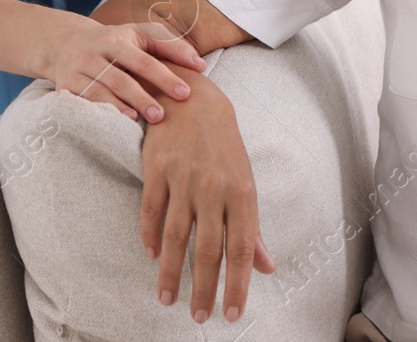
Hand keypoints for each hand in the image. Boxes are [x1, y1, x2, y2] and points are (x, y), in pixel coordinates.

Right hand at [42, 10, 206, 121]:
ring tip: (142, 120)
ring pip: (102, 92)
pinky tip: (118, 121)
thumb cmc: (115, 40)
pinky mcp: (66, 86)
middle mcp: (96, 53)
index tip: (185, 92)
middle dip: (144, 97)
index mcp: (118, 39)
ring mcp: (79, 70)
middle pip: (122, 79)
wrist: (64, 42)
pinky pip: (85, 101)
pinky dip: (102, 111)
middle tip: (163, 115)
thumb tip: (200, 65)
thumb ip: (171, 45)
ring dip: (122, 107)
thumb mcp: (140, 34)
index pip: (144, 60)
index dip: (165, 77)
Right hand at [141, 72, 275, 323]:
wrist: (195, 99)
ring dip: (171, 273)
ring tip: (167, 300)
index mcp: (242, 193)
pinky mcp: (157, 167)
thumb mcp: (244, 183)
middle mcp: (214, 188)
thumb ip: (252, 228)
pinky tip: (152, 256)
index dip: (237, 285)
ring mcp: (185, 178)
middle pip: (208, 249)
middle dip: (203, 289)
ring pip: (176, 236)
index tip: (232, 314)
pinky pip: (151, 209)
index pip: (241, 250)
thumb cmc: (224, 148)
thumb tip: (266, 267)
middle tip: (198, 318)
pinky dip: (150, 235)